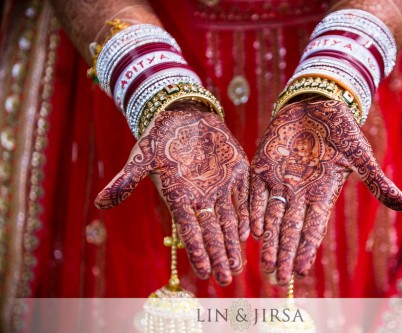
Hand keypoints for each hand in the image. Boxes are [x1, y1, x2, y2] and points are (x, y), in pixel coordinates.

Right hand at [95, 101, 249, 285]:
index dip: (197, 251)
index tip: (203, 274)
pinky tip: (249, 233)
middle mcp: (202, 197)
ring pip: (229, 219)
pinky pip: (244, 196)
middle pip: (212, 231)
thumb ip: (126, 180)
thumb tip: (100, 203)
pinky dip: (247, 214)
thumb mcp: (142, 156)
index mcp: (180, 196)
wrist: (184, 114)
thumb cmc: (160, 136)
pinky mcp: (237, 171)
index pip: (189, 229)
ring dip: (233, 243)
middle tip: (226, 279)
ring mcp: (221, 185)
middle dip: (219, 255)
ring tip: (237, 266)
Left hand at [250, 96, 401, 284]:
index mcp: (321, 193)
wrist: (316, 104)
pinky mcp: (263, 166)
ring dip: (269, 240)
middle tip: (277, 279)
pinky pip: (256, 192)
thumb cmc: (341, 130)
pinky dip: (253, 210)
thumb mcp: (360, 155)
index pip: (313, 228)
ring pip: (272, 216)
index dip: (306, 249)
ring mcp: (279, 180)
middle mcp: (298, 193)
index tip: (300, 272)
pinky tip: (252, 231)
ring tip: (265, 264)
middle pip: (290, 229)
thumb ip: (376, 181)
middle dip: (284, 253)